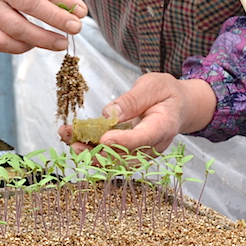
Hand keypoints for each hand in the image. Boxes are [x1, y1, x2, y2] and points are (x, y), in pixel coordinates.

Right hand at [0, 0, 87, 53]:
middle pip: (28, 4)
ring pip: (15, 27)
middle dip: (56, 18)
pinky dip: (21, 48)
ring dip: (42, 38)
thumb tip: (70, 7)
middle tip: (75, 28)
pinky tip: (35, 45)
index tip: (81, 11)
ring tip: (61, 43)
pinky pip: (1, 42)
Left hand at [59, 73, 216, 153]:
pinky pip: (108, 155)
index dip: (123, 141)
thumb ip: (133, 100)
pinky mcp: (128, 153)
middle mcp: (151, 147)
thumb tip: (109, 113)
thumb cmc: (167, 94)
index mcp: (163, 127)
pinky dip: (89, 147)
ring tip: (66, 136)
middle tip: (74, 141)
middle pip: (123, 157)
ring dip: (87, 151)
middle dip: (96, 151)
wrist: (178, 108)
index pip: (142, 139)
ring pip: (112, 160)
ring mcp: (140, 153)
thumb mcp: (153, 85)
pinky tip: (71, 137)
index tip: (104, 139)